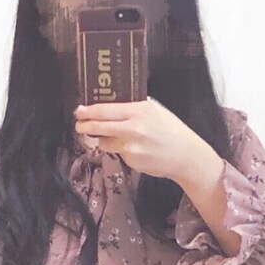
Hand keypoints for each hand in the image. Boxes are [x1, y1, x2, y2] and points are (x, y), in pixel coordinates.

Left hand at [73, 97, 207, 183]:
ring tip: (110, 138)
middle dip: (85, 126)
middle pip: (99, 125)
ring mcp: (131, 145)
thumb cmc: (171, 131)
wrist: (185, 155)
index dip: (88, 111)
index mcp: (138, 109)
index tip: (79, 111)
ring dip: (102, 140)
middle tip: (79, 125)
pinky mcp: (131, 160)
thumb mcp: (155, 110)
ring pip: (104, 142)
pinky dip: (120, 151)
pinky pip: (118, 153)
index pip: (105, 109)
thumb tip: (112, 104)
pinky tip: (134, 149)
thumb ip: (135, 107)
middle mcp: (133, 126)